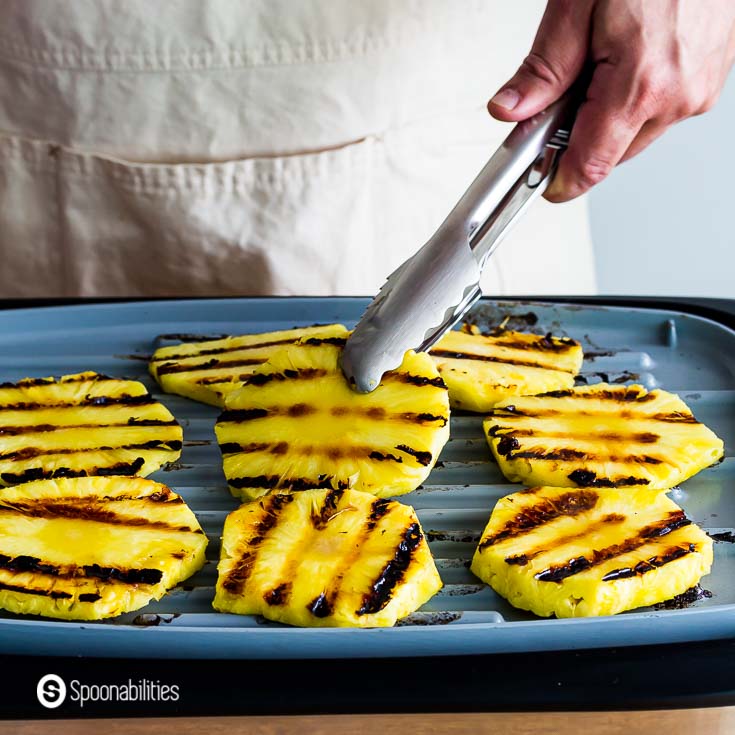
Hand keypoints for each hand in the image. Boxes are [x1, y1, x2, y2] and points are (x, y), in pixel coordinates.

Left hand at [488, 0, 734, 201]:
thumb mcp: (577, 4)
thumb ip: (543, 69)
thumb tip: (510, 111)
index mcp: (640, 85)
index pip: (590, 167)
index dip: (558, 182)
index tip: (540, 182)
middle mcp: (677, 97)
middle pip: (610, 155)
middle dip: (579, 138)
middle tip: (564, 96)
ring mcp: (699, 90)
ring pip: (635, 135)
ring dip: (609, 118)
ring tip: (603, 62)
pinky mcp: (710, 79)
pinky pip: (661, 111)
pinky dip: (636, 99)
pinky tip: (629, 60)